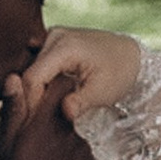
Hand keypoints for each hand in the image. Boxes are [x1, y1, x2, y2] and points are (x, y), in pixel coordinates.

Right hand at [0, 68, 95, 159]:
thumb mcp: (3, 148)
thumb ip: (13, 112)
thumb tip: (14, 79)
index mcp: (44, 123)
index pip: (60, 83)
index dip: (48, 84)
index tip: (35, 95)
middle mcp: (68, 131)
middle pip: (63, 107)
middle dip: (47, 114)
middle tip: (29, 135)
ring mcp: (82, 148)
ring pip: (68, 129)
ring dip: (56, 136)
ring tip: (38, 159)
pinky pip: (77, 149)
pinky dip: (66, 153)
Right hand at [20, 27, 146, 122]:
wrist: (131, 56)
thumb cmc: (120, 73)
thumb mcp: (103, 91)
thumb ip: (81, 102)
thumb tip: (66, 112)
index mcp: (65, 46)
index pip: (33, 78)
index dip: (31, 103)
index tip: (34, 123)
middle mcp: (55, 36)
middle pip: (29, 73)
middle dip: (31, 98)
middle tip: (37, 121)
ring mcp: (53, 36)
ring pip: (31, 68)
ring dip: (35, 91)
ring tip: (43, 111)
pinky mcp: (54, 42)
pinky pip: (38, 64)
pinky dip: (40, 81)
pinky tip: (46, 97)